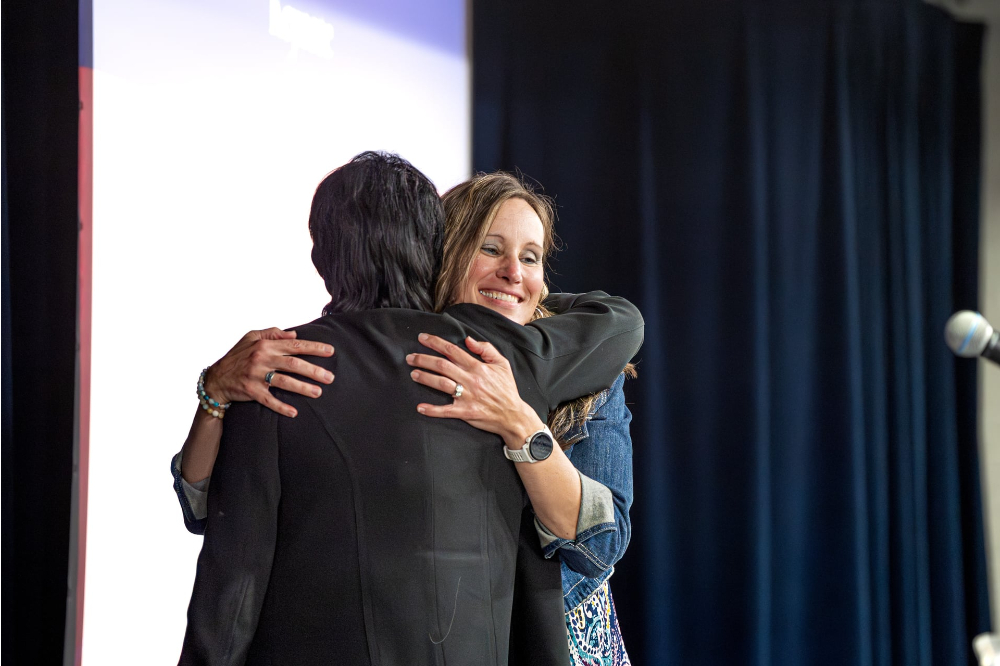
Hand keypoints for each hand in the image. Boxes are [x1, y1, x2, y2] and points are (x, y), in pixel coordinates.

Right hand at [204, 328, 333, 417]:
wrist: (216, 378)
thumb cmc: (237, 356)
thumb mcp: (251, 337)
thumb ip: (272, 333)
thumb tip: (294, 334)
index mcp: (265, 345)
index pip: (294, 345)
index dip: (314, 348)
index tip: (330, 351)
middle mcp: (262, 359)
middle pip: (293, 364)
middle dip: (314, 370)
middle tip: (330, 377)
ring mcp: (256, 376)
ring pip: (284, 382)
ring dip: (302, 388)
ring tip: (318, 393)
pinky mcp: (251, 391)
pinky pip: (269, 400)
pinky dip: (281, 407)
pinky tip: (294, 412)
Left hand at [406, 333, 541, 443]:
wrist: (513, 415)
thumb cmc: (506, 389)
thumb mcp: (502, 364)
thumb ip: (486, 349)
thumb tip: (468, 339)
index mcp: (478, 367)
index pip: (452, 350)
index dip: (435, 343)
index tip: (422, 338)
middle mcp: (470, 379)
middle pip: (442, 365)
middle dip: (424, 359)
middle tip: (410, 357)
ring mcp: (467, 396)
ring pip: (441, 384)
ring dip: (425, 378)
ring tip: (413, 374)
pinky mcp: (465, 412)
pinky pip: (445, 411)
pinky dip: (432, 410)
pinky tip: (420, 407)